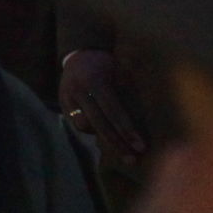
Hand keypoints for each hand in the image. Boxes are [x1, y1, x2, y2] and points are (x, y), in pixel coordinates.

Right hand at [59, 48, 146, 162]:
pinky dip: (92, 130)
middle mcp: (78, 90)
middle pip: (99, 123)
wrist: (79, 53)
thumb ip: (129, 88)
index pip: (113, 111)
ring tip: (122, 151)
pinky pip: (78, 124)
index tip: (141, 146)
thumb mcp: (120, 69)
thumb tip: (149, 114)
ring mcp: (67, 98)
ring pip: (85, 126)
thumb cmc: (108, 62)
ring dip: (103, 139)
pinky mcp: (62, 104)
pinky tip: (105, 136)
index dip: (127, 130)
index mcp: (95, 80)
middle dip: (117, 143)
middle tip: (132, 159)